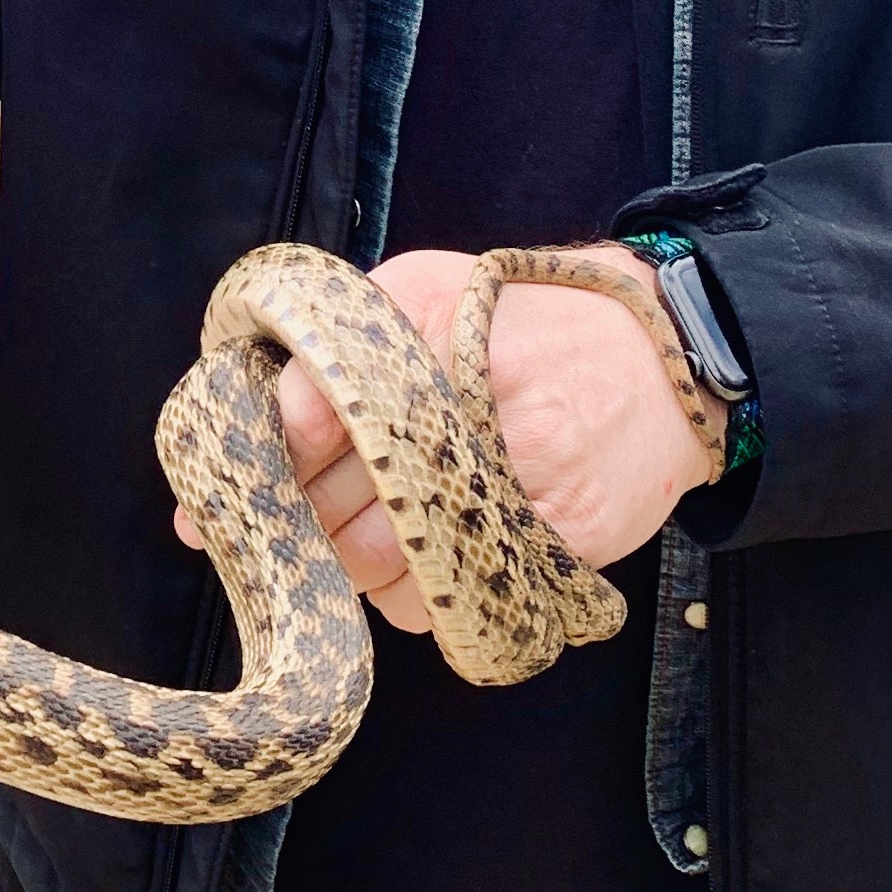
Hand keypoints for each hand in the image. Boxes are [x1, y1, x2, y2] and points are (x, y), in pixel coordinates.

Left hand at [176, 240, 722, 630]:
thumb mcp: (425, 288)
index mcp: (430, 332)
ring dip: (351, 565)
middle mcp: (473, 412)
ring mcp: (520, 485)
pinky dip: (413, 594)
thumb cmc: (517, 320)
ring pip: (384, 570)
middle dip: (297, 520)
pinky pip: (448, 602)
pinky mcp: (558, 545)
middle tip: (280, 521)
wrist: (659, 356)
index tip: (231, 480)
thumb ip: (340, 342)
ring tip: (361, 529)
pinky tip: (419, 554)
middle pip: (338, 506)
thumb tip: (261, 417)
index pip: (313, 408)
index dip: (264, 452)